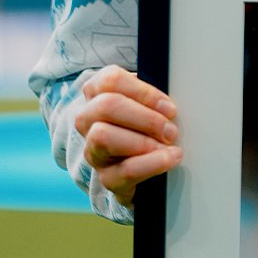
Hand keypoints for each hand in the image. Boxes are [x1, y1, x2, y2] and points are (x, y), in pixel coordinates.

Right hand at [74, 65, 181, 207]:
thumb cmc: (143, 121)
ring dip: (143, 141)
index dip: (144, 92)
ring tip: (168, 146)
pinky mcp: (105, 176)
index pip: (112, 80)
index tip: (169, 107)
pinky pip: (123, 170)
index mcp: (97, 92)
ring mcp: (92, 148)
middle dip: (145, 118)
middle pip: (106, 106)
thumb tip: (170, 104)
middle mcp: (87, 119)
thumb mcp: (146, 102)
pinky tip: (168, 160)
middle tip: (171, 130)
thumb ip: (152, 97)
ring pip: (103, 137)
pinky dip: (150, 164)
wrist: (135, 160)